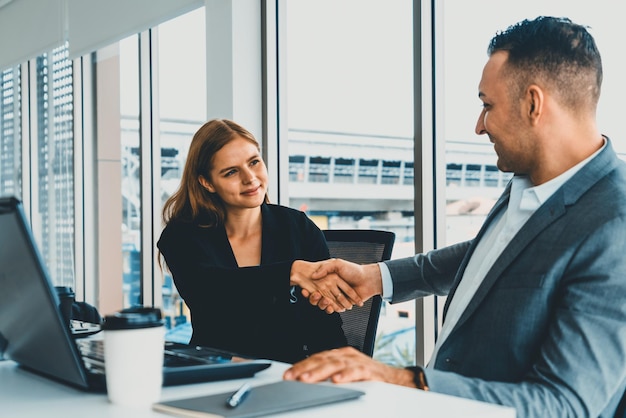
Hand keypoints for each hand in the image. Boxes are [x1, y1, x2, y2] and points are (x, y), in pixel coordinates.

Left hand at [283, 346, 416, 386]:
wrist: (395, 379)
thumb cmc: (368, 377)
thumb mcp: (345, 372)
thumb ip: (329, 373)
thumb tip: (307, 379)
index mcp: (340, 354)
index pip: (317, 357)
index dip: (301, 365)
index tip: (288, 374)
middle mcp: (347, 355)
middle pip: (322, 359)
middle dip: (305, 368)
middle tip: (292, 376)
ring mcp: (357, 362)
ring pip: (335, 364)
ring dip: (319, 372)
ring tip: (306, 379)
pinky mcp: (369, 371)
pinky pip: (356, 372)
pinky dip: (346, 375)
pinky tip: (336, 380)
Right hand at [290, 260, 361, 312]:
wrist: (368, 279)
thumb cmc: (353, 270)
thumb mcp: (337, 264)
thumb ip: (325, 268)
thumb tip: (313, 276)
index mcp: (328, 279)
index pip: (314, 286)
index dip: (308, 290)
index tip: (304, 290)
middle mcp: (331, 289)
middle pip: (317, 297)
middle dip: (313, 298)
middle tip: (314, 295)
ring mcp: (337, 297)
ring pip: (324, 304)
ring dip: (321, 304)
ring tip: (324, 300)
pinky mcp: (343, 304)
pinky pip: (334, 309)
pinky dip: (331, 309)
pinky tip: (330, 306)